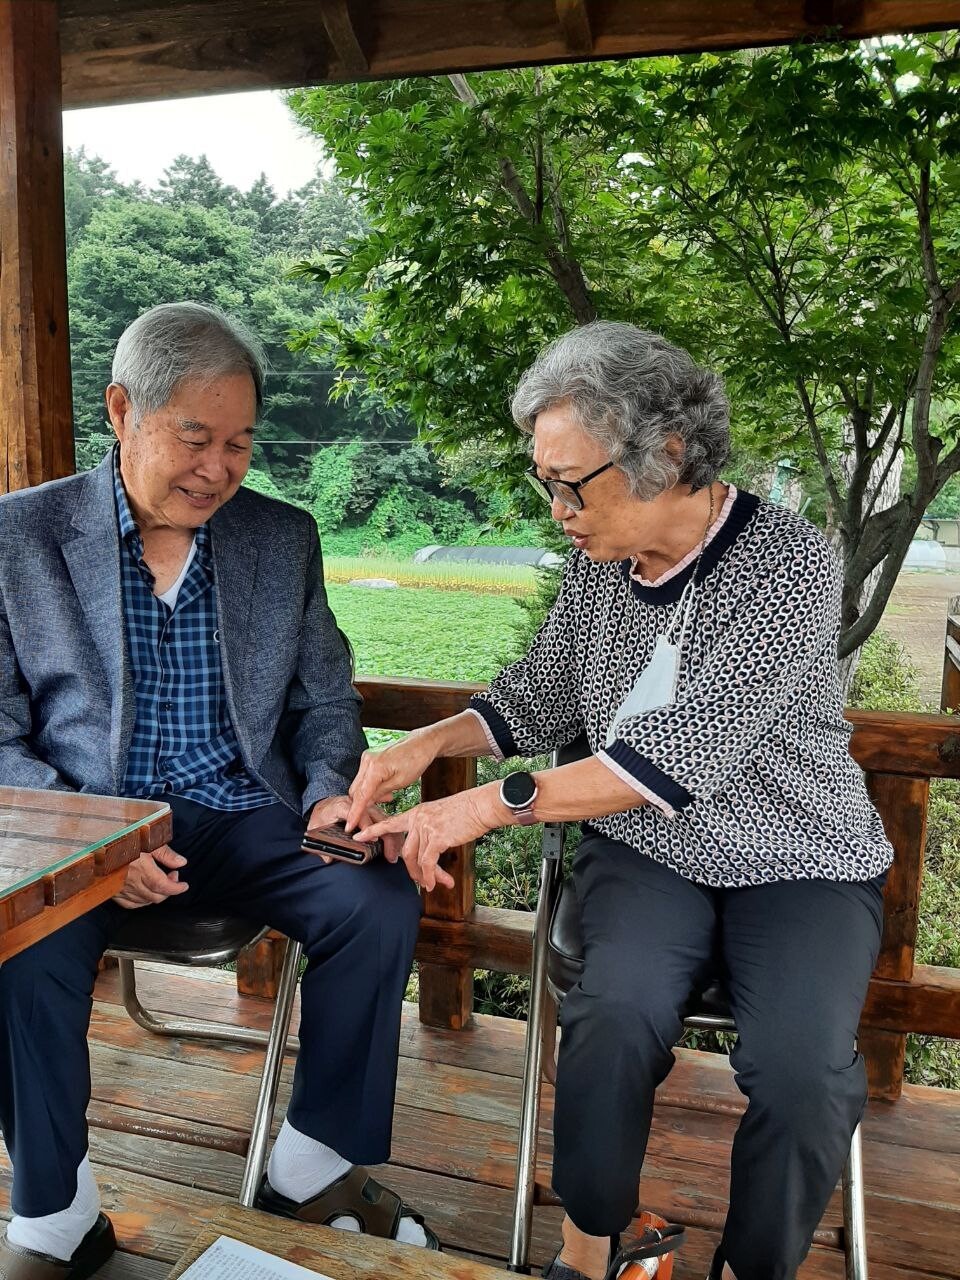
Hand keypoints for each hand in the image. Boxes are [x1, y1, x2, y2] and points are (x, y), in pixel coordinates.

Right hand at [113, 845, 187, 908]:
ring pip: (144, 901)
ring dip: (157, 895)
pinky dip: (142, 902)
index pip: (163, 886)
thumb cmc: (122, 839)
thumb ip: (165, 854)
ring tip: (160, 882)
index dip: (176, 888)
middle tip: (173, 877)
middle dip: (169, 890)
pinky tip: (146, 895)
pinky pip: (130, 904)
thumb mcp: (148, 840)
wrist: (98, 845)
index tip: (184, 885)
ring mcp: (121, 888)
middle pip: (155, 896)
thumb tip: (181, 863)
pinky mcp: (113, 892)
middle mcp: (131, 881)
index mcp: (141, 868)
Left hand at [305, 796, 402, 863]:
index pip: (355, 814)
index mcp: (341, 806)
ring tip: (394, 854)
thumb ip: (319, 843)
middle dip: (384, 836)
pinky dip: (393, 833)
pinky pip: (386, 821)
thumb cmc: (321, 817)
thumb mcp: (315, 828)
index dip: (365, 826)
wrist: (325, 804)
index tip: (372, 840)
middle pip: (376, 816)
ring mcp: (367, 807)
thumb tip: (328, 858)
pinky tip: (397, 846)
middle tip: (388, 855)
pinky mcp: (373, 811)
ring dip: (392, 836)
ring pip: (384, 819)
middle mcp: (357, 805)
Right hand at [346, 731, 439, 830]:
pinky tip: (386, 789)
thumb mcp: (400, 782)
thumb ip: (380, 794)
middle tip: (376, 813)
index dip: (355, 813)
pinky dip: (371, 786)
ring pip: (359, 784)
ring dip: (368, 795)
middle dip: (362, 804)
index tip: (349, 827)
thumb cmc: (416, 761)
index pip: (360, 795)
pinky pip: (364, 777)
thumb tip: (365, 805)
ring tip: (388, 796)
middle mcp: (367, 760)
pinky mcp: (369, 757)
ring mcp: (367, 757)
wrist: (422, 743)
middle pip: (356, 790)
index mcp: (375, 766)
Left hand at [355, 784, 507, 891]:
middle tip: (419, 881)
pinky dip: (430, 875)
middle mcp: (418, 819)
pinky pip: (428, 863)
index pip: (390, 822)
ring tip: (430, 885)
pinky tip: (435, 882)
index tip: (358, 836)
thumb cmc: (467, 811)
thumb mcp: (442, 815)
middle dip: (411, 869)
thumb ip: (430, 828)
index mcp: (417, 812)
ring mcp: (426, 827)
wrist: (482, 806)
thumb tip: (429, 846)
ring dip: (422, 875)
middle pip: (405, 849)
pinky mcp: (437, 837)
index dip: (373, 831)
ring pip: (416, 858)